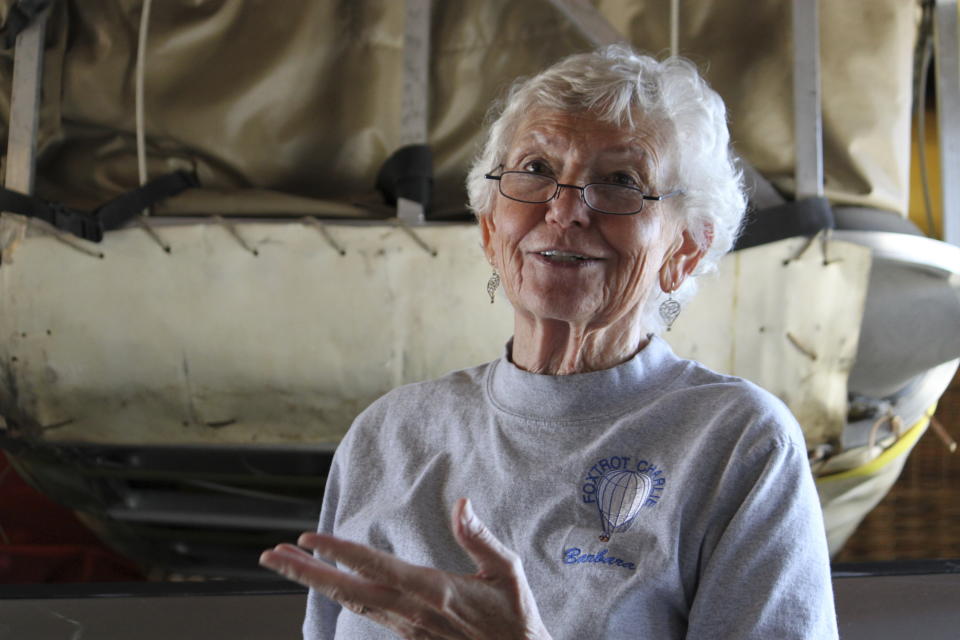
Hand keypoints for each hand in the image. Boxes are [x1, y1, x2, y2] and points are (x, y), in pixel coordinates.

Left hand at [259, 498, 551, 639]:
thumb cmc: (515, 618)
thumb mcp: (508, 572)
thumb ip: (480, 537)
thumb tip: (462, 503)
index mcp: (432, 589)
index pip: (375, 566)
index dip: (339, 553)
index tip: (307, 538)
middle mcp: (411, 610)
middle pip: (347, 590)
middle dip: (305, 572)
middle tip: (270, 554)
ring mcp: (405, 626)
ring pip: (350, 603)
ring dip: (314, 582)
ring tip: (286, 562)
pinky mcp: (407, 634)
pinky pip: (365, 612)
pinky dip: (339, 596)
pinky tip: (327, 585)